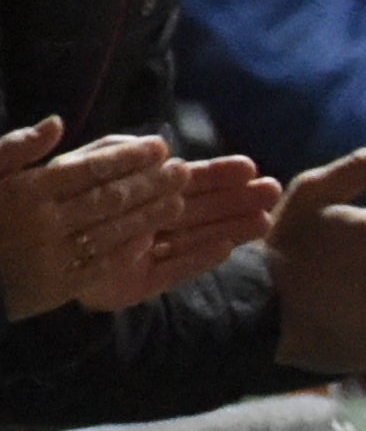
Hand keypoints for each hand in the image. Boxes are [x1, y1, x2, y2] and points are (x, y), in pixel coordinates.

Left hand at [0, 121, 281, 318]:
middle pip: (197, 210)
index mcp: (130, 195)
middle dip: (235, 200)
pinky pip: (171, 272)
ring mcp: (141, 256)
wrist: (11, 259)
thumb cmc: (36, 208)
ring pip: (192, 238)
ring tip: (266, 219)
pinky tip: (226, 248)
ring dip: (229, 228)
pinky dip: (197, 260)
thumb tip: (158, 145)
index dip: (215, 174)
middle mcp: (142, 224)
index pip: (180, 181)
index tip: (248, 165)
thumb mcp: (70, 168)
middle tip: (273, 190)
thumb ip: (109, 152)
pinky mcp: (134, 285)